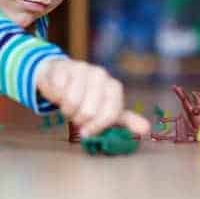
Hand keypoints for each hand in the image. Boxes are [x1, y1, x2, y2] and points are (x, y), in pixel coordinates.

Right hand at [35, 59, 149, 138]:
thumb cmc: (86, 97)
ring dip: (64, 108)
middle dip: (77, 118)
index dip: (97, 127)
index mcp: (113, 87)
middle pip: (88, 111)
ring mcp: (81, 68)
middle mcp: (100, 74)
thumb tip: (146, 130)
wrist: (62, 74)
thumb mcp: (107, 109)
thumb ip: (126, 120)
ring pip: (70, 102)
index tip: (86, 132)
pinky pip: (56, 91)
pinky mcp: (62, 66)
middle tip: (75, 114)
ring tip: (66, 104)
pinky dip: (54, 97)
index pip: (110, 113)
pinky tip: (57, 91)